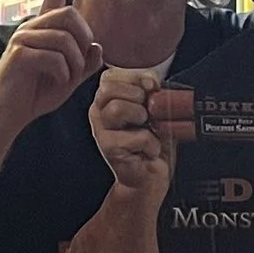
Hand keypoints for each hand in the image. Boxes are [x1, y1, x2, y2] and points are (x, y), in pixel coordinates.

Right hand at [0, 0, 102, 132]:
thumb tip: (98, 46)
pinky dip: (63, 74)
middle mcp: (30, 28)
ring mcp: (22, 39)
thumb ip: (85, 65)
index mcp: (42, 30)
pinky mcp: (17, 55)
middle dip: (84, 40)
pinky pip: (54, 58)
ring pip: (65, 40)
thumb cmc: (36, 94)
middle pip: (70, 14)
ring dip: (74, 64)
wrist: (9, 114)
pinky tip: (55, 82)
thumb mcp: (68, 80)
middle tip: (81, 62)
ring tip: (66, 79)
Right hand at [87, 63, 174, 203]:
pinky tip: (148, 150)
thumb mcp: (154, 109)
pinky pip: (137, 136)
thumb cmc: (152, 143)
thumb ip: (150, 90)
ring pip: (116, 109)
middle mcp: (98, 113)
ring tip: (147, 130)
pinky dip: (151, 143)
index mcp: (107, 99)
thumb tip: (151, 83)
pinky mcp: (109, 149)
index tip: (151, 88)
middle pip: (109, 88)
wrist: (149, 177)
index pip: (111, 75)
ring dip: (141, 118)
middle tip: (147, 116)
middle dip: (137, 97)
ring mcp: (101, 132)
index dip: (135, 77)